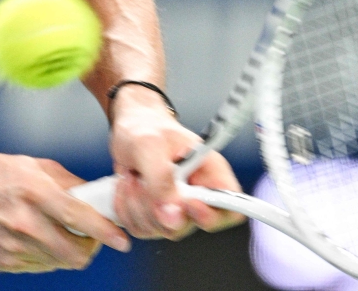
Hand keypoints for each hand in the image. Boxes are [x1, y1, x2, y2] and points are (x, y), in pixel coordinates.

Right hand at [0, 154, 130, 272]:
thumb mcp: (26, 164)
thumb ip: (64, 181)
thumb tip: (93, 195)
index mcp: (31, 189)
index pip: (79, 216)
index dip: (105, 231)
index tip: (122, 240)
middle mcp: (23, 220)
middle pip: (74, 251)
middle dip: (90, 247)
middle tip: (90, 237)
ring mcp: (11, 245)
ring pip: (58, 261)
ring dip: (67, 251)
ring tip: (56, 233)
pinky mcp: (2, 263)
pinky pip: (37, 266)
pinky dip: (44, 256)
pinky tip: (32, 238)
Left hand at [109, 85, 245, 239]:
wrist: (128, 127)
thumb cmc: (146, 128)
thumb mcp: (151, 145)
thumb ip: (162, 179)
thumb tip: (171, 214)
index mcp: (210, 173)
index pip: (231, 209)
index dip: (212, 215)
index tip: (186, 202)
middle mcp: (197, 195)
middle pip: (189, 226)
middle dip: (159, 207)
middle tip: (144, 180)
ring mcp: (176, 209)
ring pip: (161, 230)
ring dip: (138, 205)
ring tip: (134, 175)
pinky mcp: (155, 216)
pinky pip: (141, 229)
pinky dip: (126, 208)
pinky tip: (127, 185)